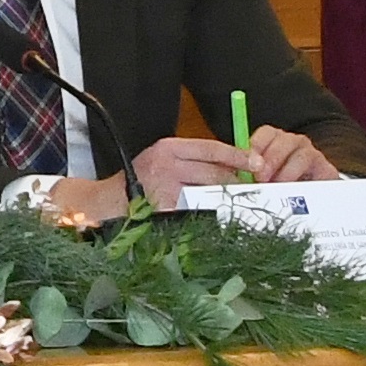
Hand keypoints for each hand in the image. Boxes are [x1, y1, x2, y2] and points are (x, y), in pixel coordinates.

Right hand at [123, 136, 255, 210]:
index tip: (256, 162)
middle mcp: (167, 165)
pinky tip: (215, 217)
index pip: (212, 148)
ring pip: (208, 194)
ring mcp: (166, 190)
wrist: (109, 203)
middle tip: (253, 189)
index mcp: (169, 148)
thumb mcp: (162, 158)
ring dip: (225, 200)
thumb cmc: (139, 180)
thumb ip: (191, 159)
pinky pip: (196, 212)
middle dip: (236, 183)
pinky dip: (208, 215)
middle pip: (214, 173)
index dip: (237, 155)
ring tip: (237, 203)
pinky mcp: (165, 211)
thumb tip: (230, 164)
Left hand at [242, 127, 343, 184]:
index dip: (256, 145)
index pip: (266, 134)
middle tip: (259, 178)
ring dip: (285, 170)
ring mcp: (310, 153)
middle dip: (269, 159)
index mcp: (275, 142)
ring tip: (275, 186)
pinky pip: (314, 167)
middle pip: (282, 139)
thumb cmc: (279, 191)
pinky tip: (292, 189)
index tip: (248, 163)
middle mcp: (293, 143)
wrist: (312, 203)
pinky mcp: (325, 167)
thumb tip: (232, 172)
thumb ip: (247, 173)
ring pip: (300, 152)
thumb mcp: (259, 181)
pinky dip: (301, 177)